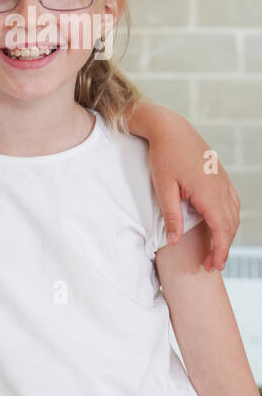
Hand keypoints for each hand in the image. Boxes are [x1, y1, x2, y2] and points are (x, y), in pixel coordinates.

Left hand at [149, 133, 239, 270]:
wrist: (171, 129)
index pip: (222, 229)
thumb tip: (175, 241)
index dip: (219, 250)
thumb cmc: (164, 156)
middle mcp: (221, 188)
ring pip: (233, 214)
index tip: (213, 266)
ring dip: (227, 234)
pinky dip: (228, 218)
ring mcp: (223, 181)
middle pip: (230, 225)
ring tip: (215, 250)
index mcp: (209, 192)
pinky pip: (231, 202)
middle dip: (223, 247)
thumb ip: (171, 215)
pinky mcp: (220, 177)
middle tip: (211, 265)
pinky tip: (221, 226)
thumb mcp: (163, 187)